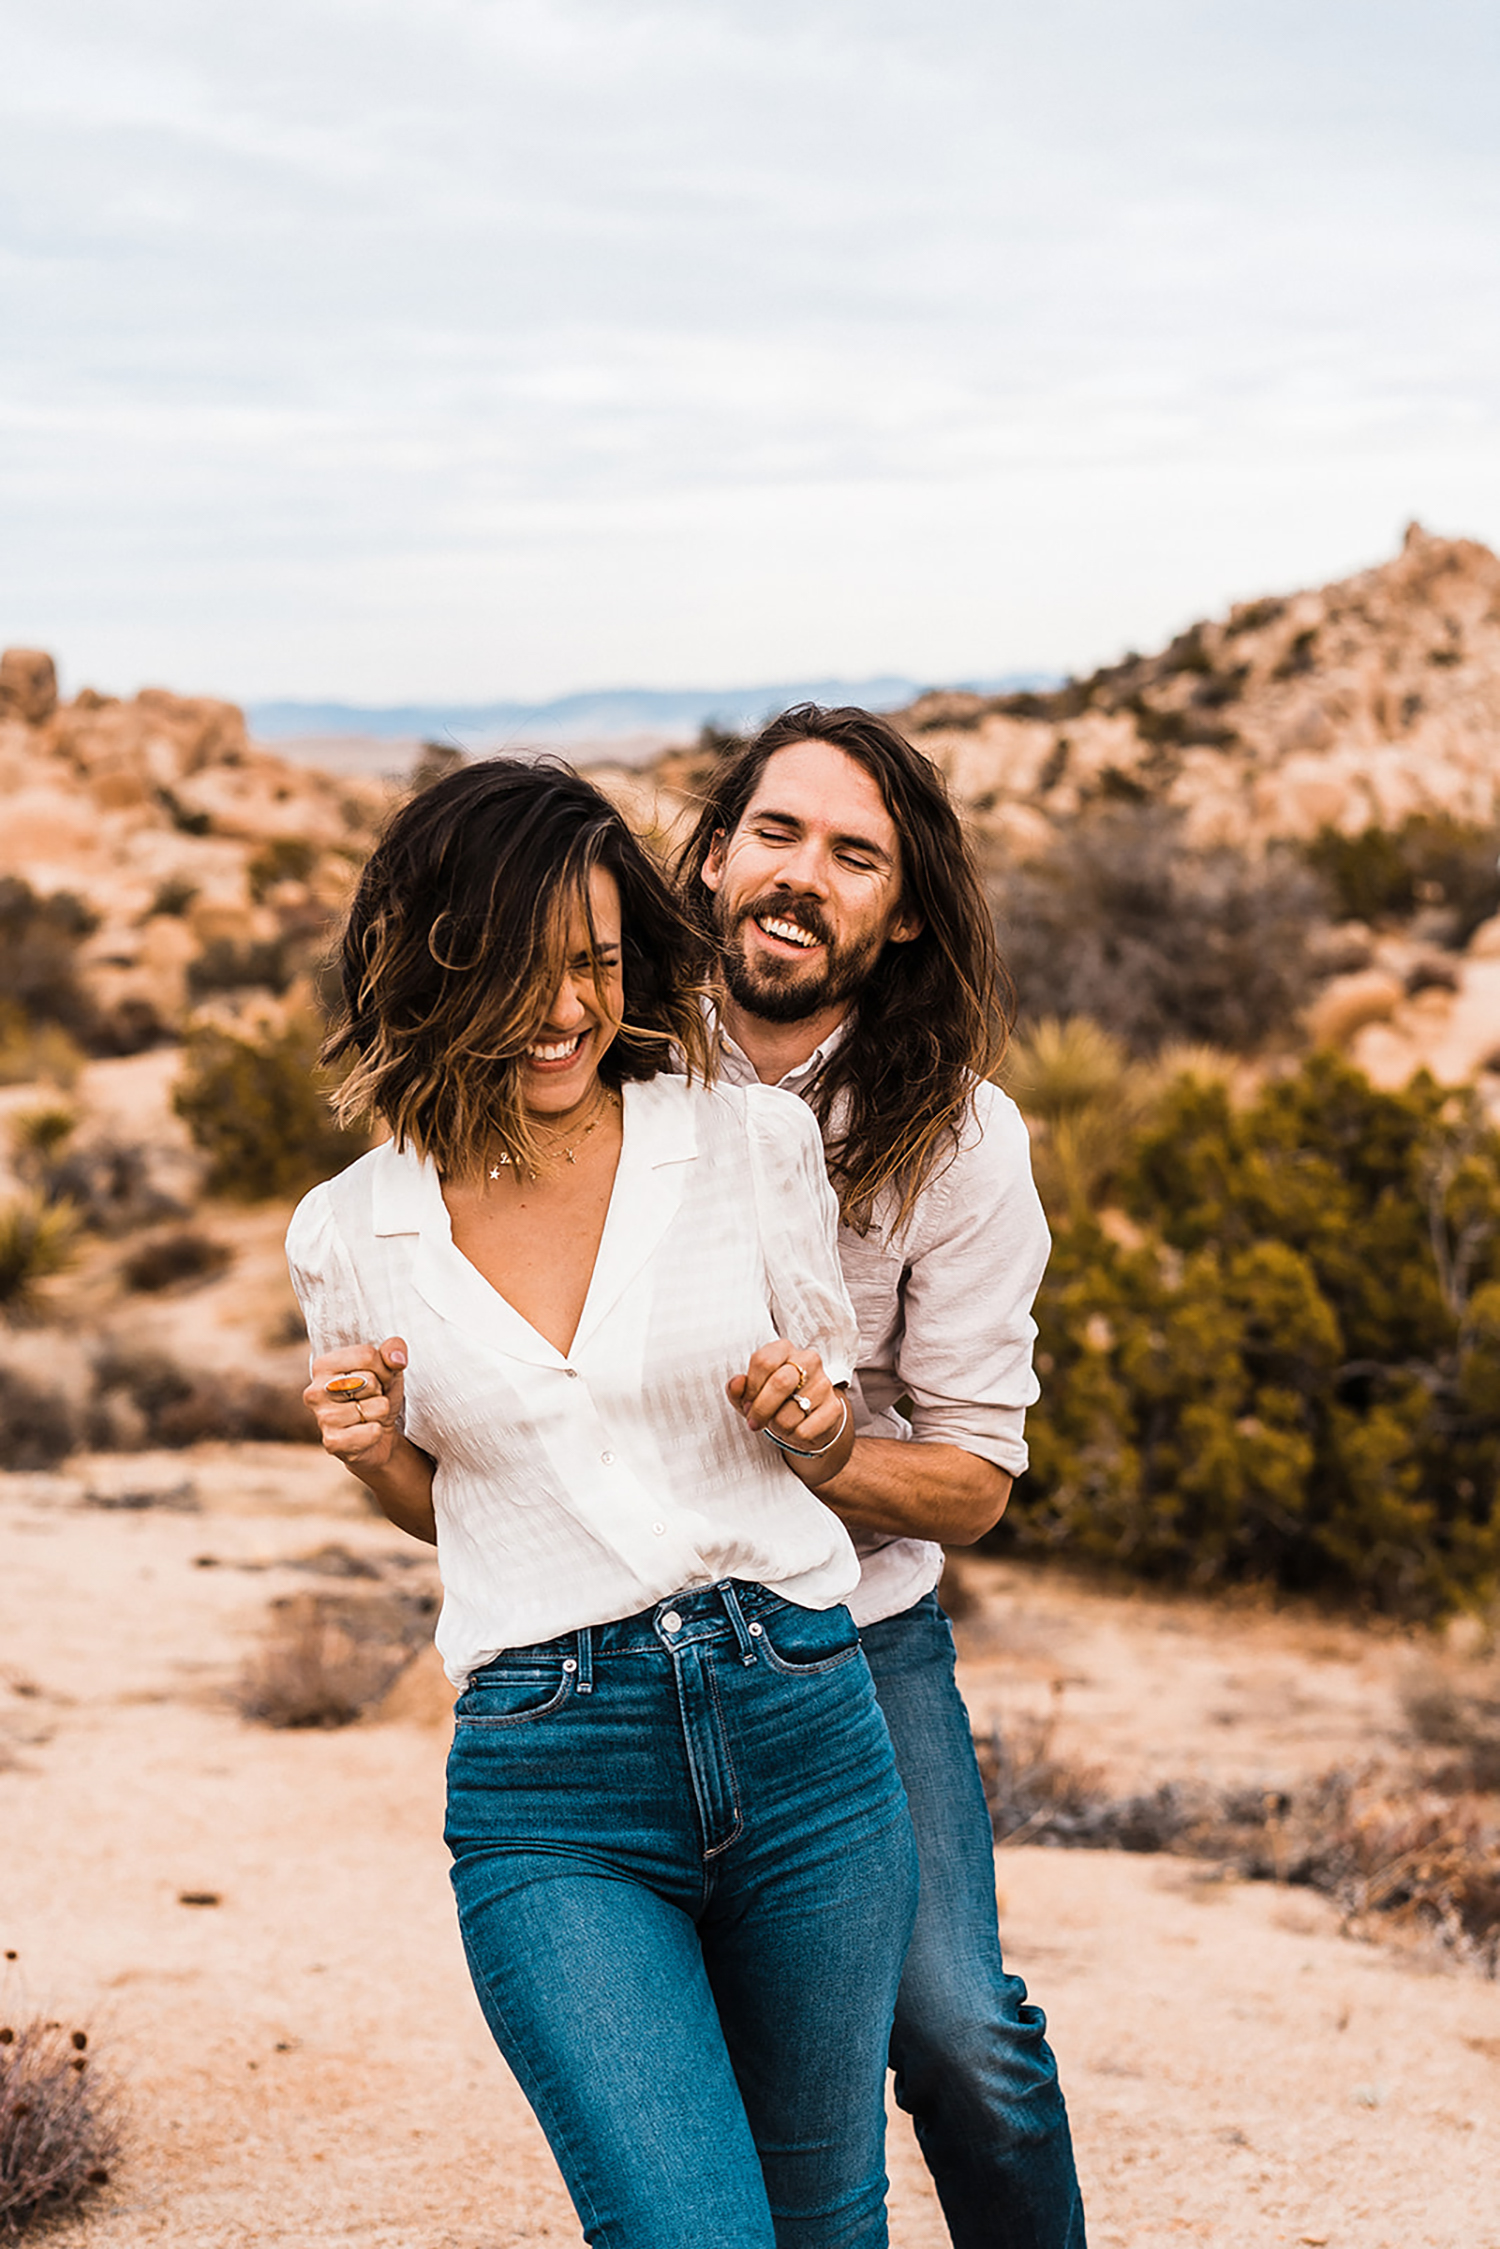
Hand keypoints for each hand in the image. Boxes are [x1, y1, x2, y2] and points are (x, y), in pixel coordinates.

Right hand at [304, 1338, 408, 1473]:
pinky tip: (365, 1433)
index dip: (384, 1368)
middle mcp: (315, 1391)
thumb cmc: (377, 1395)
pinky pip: (373, 1432)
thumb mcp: (388, 1368)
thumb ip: (393, 1351)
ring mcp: (322, 1418)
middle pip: (370, 1380)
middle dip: (380, 1391)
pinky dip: (377, 1432)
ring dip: (380, 1413)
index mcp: (322, 1366)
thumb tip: (396, 1358)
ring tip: (367, 1416)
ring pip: (377, 1407)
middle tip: (369, 1400)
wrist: (376, 1436)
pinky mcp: (332, 1443)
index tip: (377, 1379)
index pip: (367, 1355)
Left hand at [727, 1339, 843, 1453]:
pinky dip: (794, 1437)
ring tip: (779, 1424)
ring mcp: (824, 1383)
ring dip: (777, 1427)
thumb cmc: (775, 1400)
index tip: (747, 1404)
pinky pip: (804, 1430)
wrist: (808, 1418)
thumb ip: (737, 1388)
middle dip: (762, 1410)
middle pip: (780, 1383)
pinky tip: (795, 1430)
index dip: (751, 1388)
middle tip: (755, 1423)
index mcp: (784, 1349)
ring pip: (790, 1413)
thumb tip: (736, 1384)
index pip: (763, 1361)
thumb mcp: (750, 1393)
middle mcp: (808, 1360)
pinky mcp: (835, 1407)